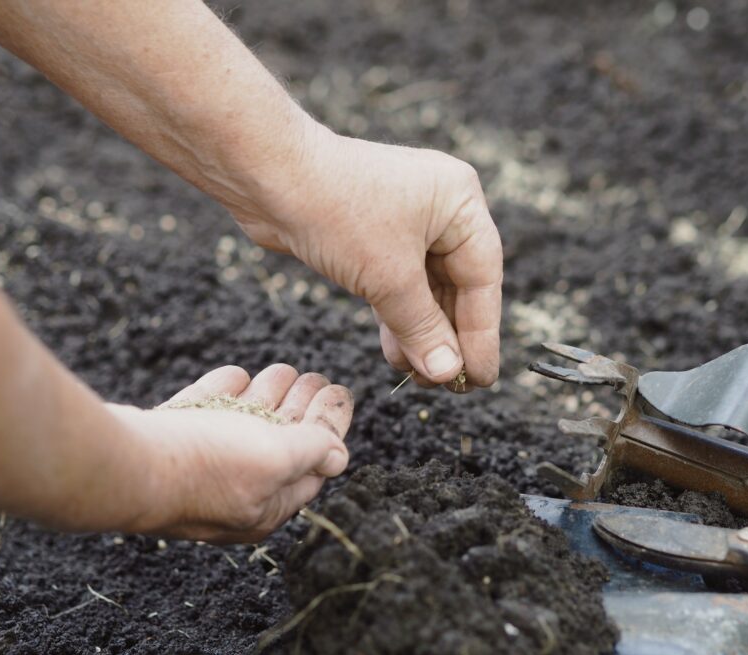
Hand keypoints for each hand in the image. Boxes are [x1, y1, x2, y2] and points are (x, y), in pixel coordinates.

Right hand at [108, 364, 353, 543]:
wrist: (119, 463)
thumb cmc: (204, 466)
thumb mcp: (275, 457)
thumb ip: (311, 452)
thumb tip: (340, 457)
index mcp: (264, 509)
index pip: (311, 468)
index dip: (329, 430)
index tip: (340, 394)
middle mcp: (231, 496)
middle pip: (278, 447)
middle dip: (300, 410)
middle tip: (315, 377)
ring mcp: (196, 471)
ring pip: (239, 429)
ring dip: (265, 398)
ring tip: (283, 371)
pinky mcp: (165, 447)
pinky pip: (202, 419)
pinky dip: (222, 397)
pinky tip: (235, 376)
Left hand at [234, 127, 502, 390]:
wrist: (265, 175)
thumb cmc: (334, 208)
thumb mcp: (388, 277)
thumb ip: (423, 329)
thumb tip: (449, 373)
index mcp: (459, 202)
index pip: (483, 278)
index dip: (482, 334)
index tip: (480, 378)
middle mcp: (440, 208)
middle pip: (458, 286)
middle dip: (451, 339)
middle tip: (452, 386)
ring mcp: (406, 221)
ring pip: (426, 291)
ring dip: (423, 336)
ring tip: (421, 378)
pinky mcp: (374, 236)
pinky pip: (398, 287)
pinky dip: (398, 320)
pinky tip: (397, 355)